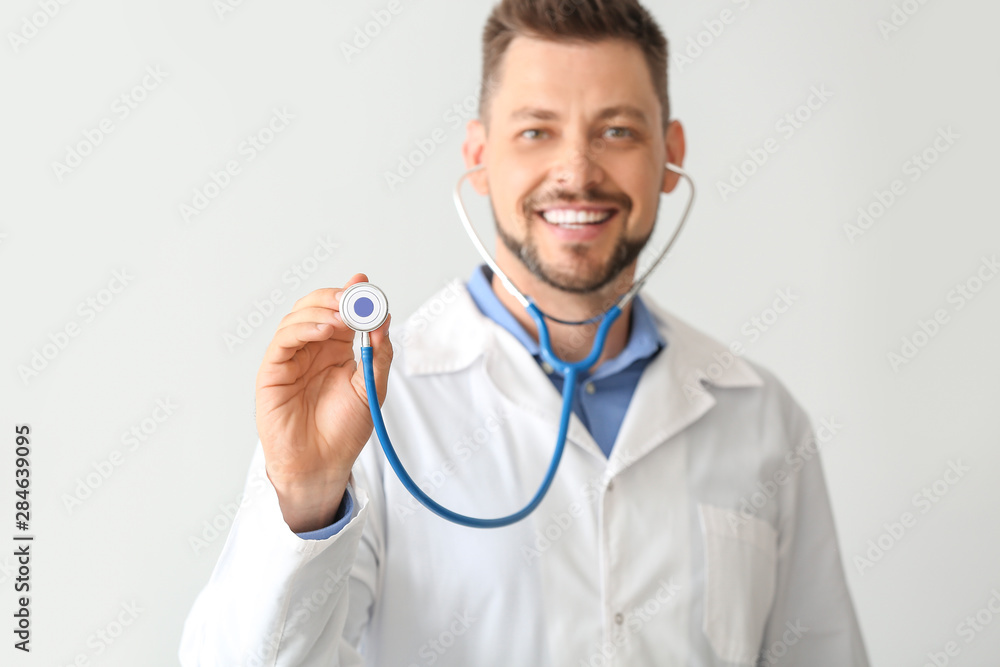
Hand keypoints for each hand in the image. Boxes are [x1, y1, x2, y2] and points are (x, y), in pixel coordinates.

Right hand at [254, 273, 392, 531]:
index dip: (352, 295)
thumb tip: (384, 319)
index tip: (365, 284)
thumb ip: (379, 353)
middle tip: (354, 296)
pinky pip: (284, 340)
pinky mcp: (273, 371)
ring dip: (321, 311)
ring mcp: (291, 357)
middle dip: (336, 298)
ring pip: (298, 317)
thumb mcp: (372, 387)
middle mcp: (312, 349)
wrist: (322, 463)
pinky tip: (324, 330)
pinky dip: (303, 329)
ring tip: (343, 317)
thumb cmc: (344, 430)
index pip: (342, 312)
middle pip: (316, 307)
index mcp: (336, 349)